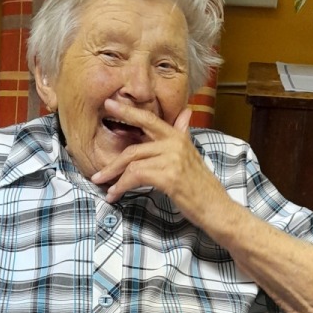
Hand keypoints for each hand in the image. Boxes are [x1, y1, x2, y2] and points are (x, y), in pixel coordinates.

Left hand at [91, 99, 230, 227]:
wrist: (217, 208)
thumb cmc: (202, 187)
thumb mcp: (192, 157)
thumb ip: (183, 135)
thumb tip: (185, 113)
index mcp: (178, 137)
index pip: (149, 119)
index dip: (127, 111)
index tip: (109, 104)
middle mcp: (175, 143)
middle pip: (134, 146)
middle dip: (112, 160)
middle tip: (95, 171)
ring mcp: (172, 159)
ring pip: (132, 163)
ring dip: (115, 179)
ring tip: (106, 190)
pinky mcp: (169, 176)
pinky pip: (136, 176)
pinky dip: (122, 187)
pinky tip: (116, 194)